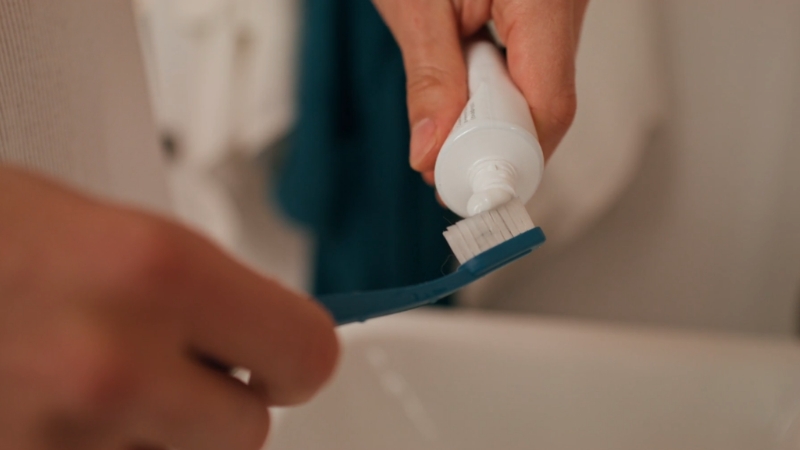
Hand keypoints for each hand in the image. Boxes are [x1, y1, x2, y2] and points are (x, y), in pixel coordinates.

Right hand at [0, 167, 338, 449]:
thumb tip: (271, 336)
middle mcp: (110, 364)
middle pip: (245, 434)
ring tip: (82, 383)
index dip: (293, 359)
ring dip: (149, 439)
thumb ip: (203, 292)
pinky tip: (49, 412)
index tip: (279, 360)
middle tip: (170, 370)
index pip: (304, 354)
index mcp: (153, 271)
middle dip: (215, 407)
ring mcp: (57, 440)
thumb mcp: (109, 231)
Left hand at [372, 0, 588, 183]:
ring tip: (444, 125)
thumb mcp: (415, 3)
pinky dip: (492, 95)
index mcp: (543, 0)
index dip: (505, 154)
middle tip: (440, 162)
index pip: (547, 104)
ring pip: (538, 92)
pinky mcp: (544, 17)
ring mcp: (559, 12)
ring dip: (489, 120)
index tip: (460, 182)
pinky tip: (462, 94)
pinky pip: (529, 72)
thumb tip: (430, 152)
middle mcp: (565, 6)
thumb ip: (429, 79)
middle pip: (546, 105)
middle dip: (492, 143)